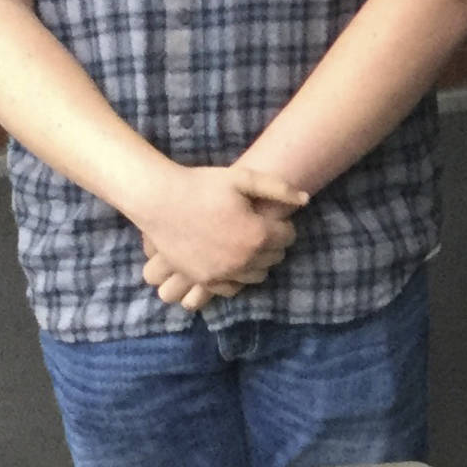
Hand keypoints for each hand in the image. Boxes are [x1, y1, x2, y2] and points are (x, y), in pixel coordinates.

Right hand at [134, 165, 307, 308]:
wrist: (160, 200)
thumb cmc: (202, 185)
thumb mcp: (242, 178)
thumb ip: (278, 188)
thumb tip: (306, 199)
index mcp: (257, 235)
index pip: (288, 237)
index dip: (284, 224)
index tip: (273, 217)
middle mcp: (244, 259)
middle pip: (275, 258)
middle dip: (273, 243)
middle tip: (260, 229)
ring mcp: (224, 273)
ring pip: (257, 275)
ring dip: (258, 261)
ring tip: (246, 243)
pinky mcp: (205, 280)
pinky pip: (233, 288)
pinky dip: (237, 276)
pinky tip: (232, 260)